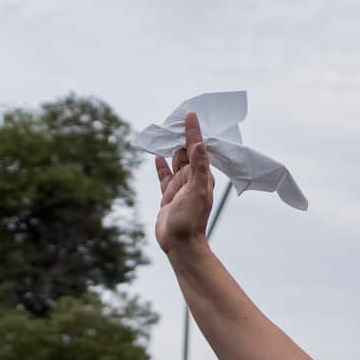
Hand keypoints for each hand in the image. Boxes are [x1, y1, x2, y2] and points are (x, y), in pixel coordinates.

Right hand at [154, 112, 214, 253]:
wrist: (180, 244)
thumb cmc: (190, 220)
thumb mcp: (196, 191)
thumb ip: (199, 168)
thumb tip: (199, 145)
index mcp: (201, 176)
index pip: (197, 148)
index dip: (194, 131)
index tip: (191, 115)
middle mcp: (192, 179)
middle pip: (186, 152)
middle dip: (183, 136)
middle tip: (177, 118)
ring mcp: (180, 187)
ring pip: (175, 162)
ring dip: (172, 148)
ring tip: (168, 132)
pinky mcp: (168, 195)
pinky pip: (165, 176)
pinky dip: (161, 165)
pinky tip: (158, 156)